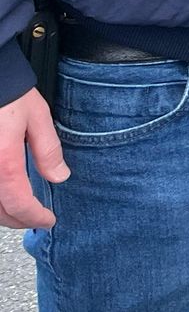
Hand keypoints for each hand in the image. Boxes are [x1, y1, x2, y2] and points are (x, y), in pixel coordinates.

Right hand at [0, 87, 65, 228]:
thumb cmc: (6, 91)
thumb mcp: (36, 117)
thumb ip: (47, 151)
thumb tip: (59, 177)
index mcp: (3, 161)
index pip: (18, 203)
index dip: (34, 217)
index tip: (47, 220)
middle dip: (18, 220)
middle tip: (35, 218)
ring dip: (1, 214)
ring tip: (19, 210)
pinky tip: (2, 195)